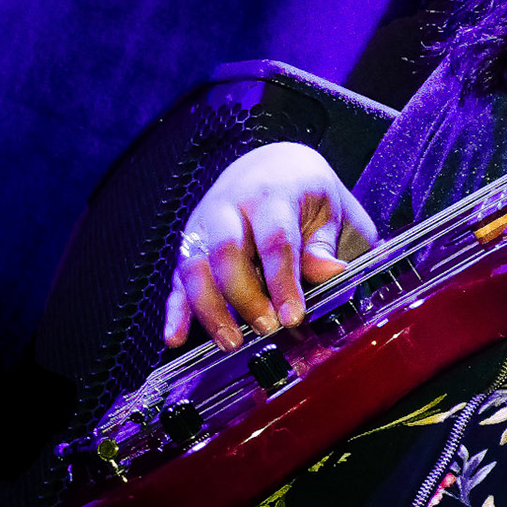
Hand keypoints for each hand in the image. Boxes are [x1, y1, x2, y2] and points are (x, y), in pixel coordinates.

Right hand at [163, 141, 378, 349]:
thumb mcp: (330, 209)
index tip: (292, 316)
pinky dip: (175, 309)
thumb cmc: (306, 191)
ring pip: (194, 267)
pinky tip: (176, 337)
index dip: (282, 281)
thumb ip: (326, 243)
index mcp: (272, 194)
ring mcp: (203, 224)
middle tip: (266, 329)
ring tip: (230, 342)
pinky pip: (178, 278)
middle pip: (226, 252)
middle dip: (244, 296)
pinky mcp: (189, 244)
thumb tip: (331, 272)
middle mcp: (230, 206)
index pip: (275, 240)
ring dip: (209, 309)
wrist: (273, 165)